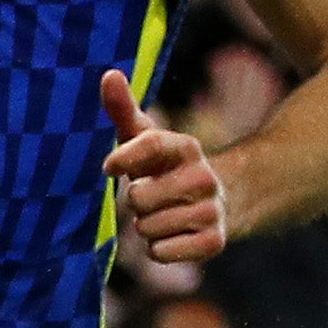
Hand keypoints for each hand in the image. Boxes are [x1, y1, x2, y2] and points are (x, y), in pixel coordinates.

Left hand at [101, 70, 229, 260]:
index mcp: (184, 147)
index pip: (149, 145)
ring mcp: (211, 211)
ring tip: (165, 214)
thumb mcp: (144, 137)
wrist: (218, 201)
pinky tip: (174, 236)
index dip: (123, 157)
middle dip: (135, 202)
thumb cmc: (164, 167)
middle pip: (137, 198)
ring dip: (147, 227)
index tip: (108, 167)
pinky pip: (160, 253)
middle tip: (152, 196)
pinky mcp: (214, 243)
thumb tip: (109, 73)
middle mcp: (203, 177)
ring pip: (147, 228)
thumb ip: (123, 109)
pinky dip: (158, 249)